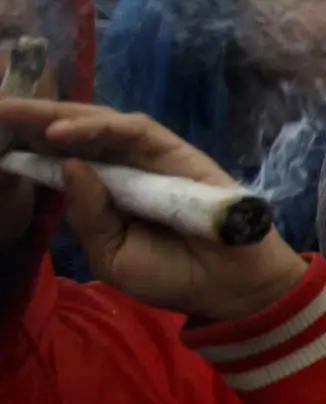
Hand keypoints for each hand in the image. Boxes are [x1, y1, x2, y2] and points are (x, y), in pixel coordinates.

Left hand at [0, 94, 301, 320]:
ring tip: (18, 115)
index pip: (64, 159)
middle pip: (77, 134)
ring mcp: (151, 158)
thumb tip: (68, 165)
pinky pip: (135, 131)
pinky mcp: (177, 152)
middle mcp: (125, 168)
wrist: (227, 288)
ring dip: (59, 117)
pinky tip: (62, 134)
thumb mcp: (110, 255)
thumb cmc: (171, 276)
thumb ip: (88, 215)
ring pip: (101, 124)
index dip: (30, 146)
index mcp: (106, 192)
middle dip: (35, 119)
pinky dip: (99, 127)